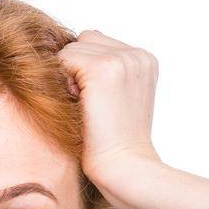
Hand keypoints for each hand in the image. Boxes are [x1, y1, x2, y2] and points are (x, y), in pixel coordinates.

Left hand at [57, 30, 164, 208]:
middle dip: (78, 69)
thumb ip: (106, 73)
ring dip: (70, 76)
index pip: (99, 43)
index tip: (98, 102)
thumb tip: (68, 53)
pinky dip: (64, 82)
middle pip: (86, 40)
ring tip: (86, 106)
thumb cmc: (114, 145)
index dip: (87, 71)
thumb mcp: (118, 100)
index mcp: (144, 60)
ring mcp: (122, 59)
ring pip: (73, 48)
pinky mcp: (103, 68)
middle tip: (90, 105)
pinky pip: (64, 58)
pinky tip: (79, 105)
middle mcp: (137, 55)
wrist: (124, 168)